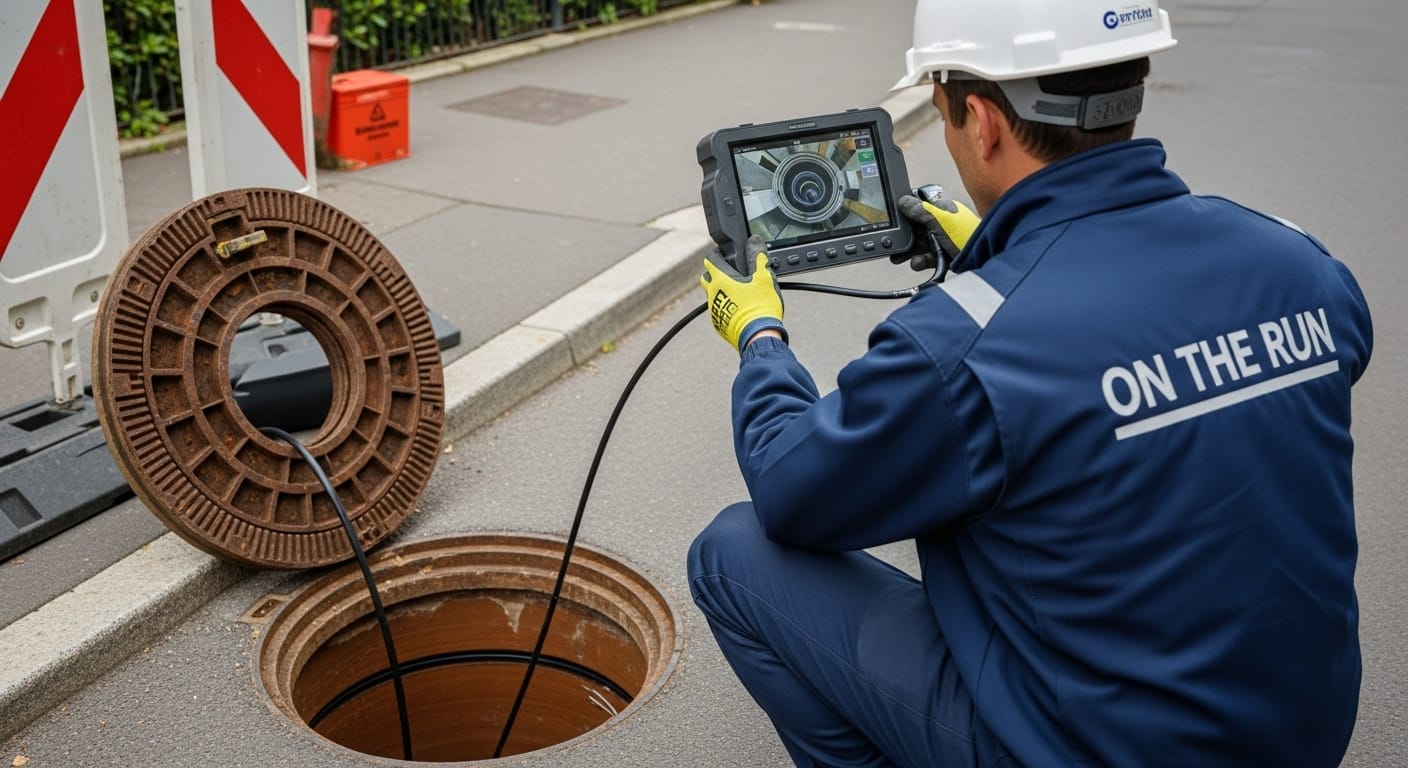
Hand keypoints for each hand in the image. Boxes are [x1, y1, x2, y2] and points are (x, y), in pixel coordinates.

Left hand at [700, 235, 784, 351]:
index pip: (710, 260)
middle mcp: (713, 294)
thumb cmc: (760, 307)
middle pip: (706, 277)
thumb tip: (754, 241)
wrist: (759, 337)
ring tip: (738, 292)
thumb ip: (757, 257)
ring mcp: (714, 310)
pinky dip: (726, 307)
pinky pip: (718, 311)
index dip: (718, 254)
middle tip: (731, 274)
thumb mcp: (764, 278)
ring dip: (721, 291)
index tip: (725, 254)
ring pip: (712, 295)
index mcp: (721, 280)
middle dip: (715, 273)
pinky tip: (739, 309)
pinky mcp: (719, 324)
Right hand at [893, 190, 979, 271]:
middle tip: (890, 244)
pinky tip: (916, 263)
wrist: (985, 258)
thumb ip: (920, 210)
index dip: (905, 215)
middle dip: (902, 238)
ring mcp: (944, 242)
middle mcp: (943, 225)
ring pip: (920, 245)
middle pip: (916, 230)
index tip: (892, 221)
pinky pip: (927, 258)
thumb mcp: (940, 219)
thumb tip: (903, 201)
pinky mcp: (945, 257)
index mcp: (943, 210)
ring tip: (898, 257)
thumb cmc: (967, 235)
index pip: (919, 209)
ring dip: (908, 251)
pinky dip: (919, 261)